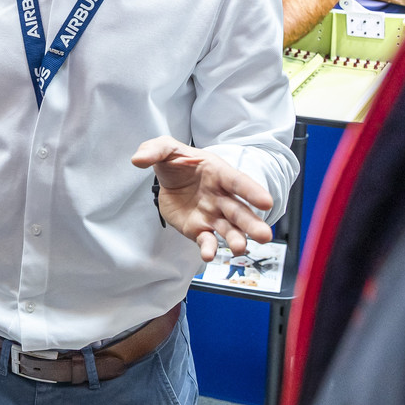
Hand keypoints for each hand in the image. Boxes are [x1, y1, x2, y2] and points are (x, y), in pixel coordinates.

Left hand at [131, 136, 274, 260]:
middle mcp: (220, 196)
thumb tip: (138, 160)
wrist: (169, 180)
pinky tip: (208, 255)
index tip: (266, 202)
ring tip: (239, 249)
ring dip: (236, 239)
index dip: (252, 191)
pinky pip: (207, 240)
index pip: (237, 181)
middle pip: (239, 211)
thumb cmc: (176, 161)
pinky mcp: (199, 230)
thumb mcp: (164, 149)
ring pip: (228, 229)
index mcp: (218, 173)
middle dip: (252, 223)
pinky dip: (208, 248)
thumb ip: (154, 151)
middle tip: (265, 236)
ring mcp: (212, 215)